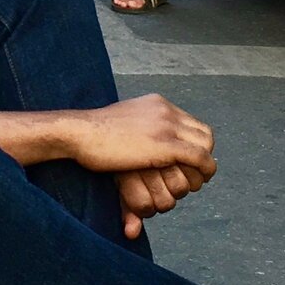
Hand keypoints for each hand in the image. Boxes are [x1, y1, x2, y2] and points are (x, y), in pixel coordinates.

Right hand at [52, 94, 216, 237]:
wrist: (79, 133)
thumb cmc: (92, 134)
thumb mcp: (123, 126)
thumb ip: (138, 132)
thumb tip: (140, 147)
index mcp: (157, 104)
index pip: (192, 123)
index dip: (195, 144)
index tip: (187, 161)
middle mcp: (166, 111)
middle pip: (204, 134)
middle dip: (203, 154)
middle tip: (193, 173)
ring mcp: (167, 126)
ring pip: (205, 147)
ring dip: (203, 165)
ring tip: (192, 180)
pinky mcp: (165, 145)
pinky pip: (199, 158)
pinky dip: (203, 170)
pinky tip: (197, 181)